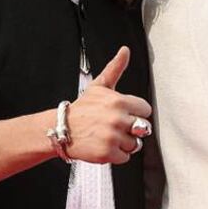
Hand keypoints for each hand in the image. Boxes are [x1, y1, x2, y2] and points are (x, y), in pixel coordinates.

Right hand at [65, 46, 151, 164]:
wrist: (62, 129)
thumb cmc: (82, 109)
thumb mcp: (99, 86)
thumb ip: (115, 68)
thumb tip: (125, 50)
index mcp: (119, 101)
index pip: (145, 110)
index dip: (135, 113)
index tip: (123, 114)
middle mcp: (117, 119)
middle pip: (143, 129)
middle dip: (131, 129)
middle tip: (116, 127)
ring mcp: (113, 137)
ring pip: (135, 144)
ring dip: (124, 143)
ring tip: (108, 136)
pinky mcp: (107, 153)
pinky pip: (125, 157)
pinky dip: (116, 155)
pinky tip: (104, 146)